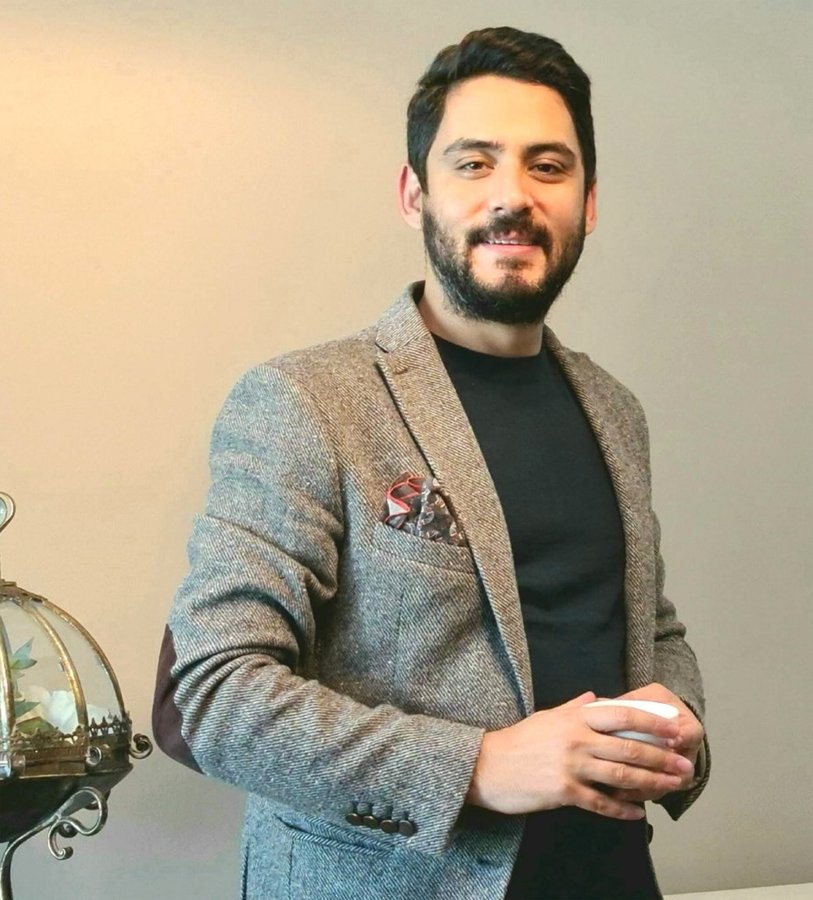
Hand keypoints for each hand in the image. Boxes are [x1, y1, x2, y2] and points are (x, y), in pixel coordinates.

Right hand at [466, 691, 694, 819]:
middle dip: (661, 757)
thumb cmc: (517, 741)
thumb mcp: (546, 716)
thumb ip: (574, 707)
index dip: (652, 722)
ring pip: (621, 775)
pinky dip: (622, 809)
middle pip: (629, 748)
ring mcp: (571, 766)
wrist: (487, 766)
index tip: (674, 728)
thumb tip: (596, 696)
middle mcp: (577, 740)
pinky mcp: (564, 792)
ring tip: (672, 786)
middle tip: (684, 764)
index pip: (622, 715)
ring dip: (651, 782)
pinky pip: (601, 802)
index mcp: (575, 718)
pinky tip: (638, 813)